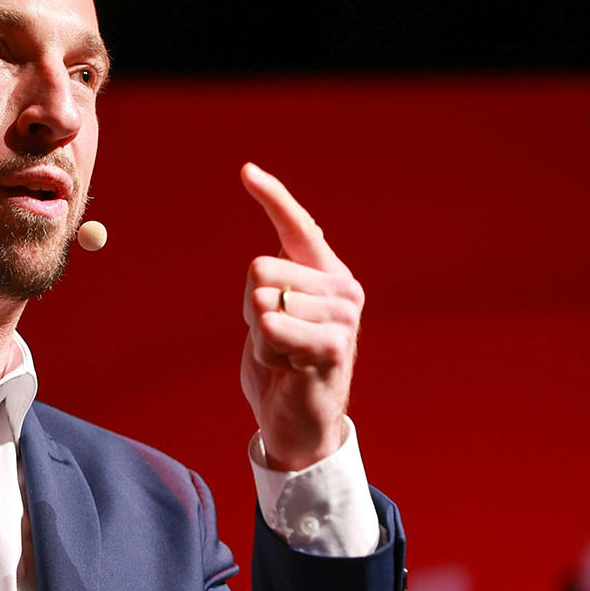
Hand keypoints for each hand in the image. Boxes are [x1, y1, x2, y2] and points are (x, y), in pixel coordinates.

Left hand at [239, 162, 363, 470]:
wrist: (297, 420)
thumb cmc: (282, 363)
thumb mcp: (267, 312)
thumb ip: (268, 281)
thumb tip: (270, 270)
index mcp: (325, 271)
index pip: (296, 224)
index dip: (272, 196)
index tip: (246, 170)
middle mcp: (342, 286)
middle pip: (261, 266)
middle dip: (252, 308)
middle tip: (277, 338)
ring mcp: (343, 315)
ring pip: (262, 301)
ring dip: (261, 336)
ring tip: (285, 355)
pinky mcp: (334, 346)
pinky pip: (274, 327)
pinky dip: (267, 349)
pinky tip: (288, 367)